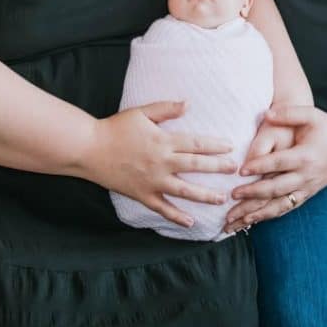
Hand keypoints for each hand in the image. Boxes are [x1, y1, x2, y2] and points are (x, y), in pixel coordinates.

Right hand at [84, 100, 236, 228]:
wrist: (90, 149)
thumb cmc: (116, 127)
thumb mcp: (142, 112)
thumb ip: (166, 108)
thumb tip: (189, 104)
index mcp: (163, 141)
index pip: (196, 144)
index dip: (215, 146)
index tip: (231, 147)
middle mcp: (162, 163)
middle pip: (196, 166)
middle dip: (218, 168)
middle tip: (236, 170)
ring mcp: (153, 181)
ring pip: (184, 190)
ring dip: (205, 195)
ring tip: (222, 198)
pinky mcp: (142, 194)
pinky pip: (163, 208)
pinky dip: (177, 216)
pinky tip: (191, 222)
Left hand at [224, 105, 326, 232]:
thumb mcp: (311, 114)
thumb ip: (289, 113)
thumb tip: (266, 114)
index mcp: (306, 156)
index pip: (279, 162)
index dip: (260, 165)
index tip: (241, 169)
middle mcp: (306, 176)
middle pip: (276, 188)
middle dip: (253, 194)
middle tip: (231, 196)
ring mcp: (307, 188)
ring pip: (279, 205)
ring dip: (257, 213)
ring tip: (236, 219)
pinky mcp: (308, 195)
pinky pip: (286, 208)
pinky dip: (269, 215)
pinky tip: (253, 221)